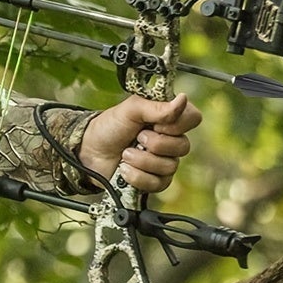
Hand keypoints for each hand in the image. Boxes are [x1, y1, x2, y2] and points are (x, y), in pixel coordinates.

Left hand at [78, 93, 201, 194]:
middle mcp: (170, 140)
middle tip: (136, 138)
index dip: (177, 124)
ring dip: (142, 160)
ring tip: (125, 154)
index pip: (193, 119)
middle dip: (154, 144)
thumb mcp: (130, 110)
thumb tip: (183, 99)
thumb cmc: (109, 128)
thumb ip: (157, 107)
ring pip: (169, 167)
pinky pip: (158, 183)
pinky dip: (137, 177)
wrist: (88, 152)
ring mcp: (163, 162)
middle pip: (183, 146)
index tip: (155, 124)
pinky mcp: (153, 181)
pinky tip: (124, 170)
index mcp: (169, 119)